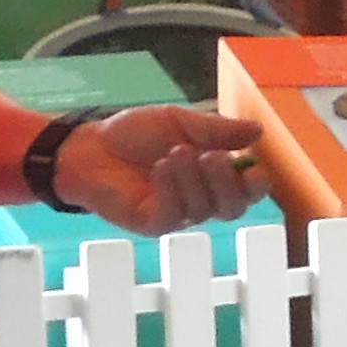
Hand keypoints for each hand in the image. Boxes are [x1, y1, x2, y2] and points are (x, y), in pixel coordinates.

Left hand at [59, 103, 263, 233]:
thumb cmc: (133, 134)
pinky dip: (172, 190)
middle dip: (228, 183)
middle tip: (210, 156)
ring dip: (192, 178)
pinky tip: (161, 169)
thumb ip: (217, 130)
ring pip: (203, 209)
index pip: (247, 190)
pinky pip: (174, 215)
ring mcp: (177, 213)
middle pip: (233, 208)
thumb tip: (257, 131)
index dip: (256, 184)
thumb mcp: (179, 122)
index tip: (255, 168)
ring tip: (174, 152)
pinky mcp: (153, 223)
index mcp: (212, 175)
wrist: (89, 147)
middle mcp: (199, 199)